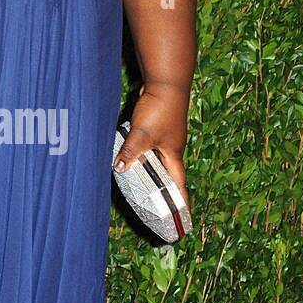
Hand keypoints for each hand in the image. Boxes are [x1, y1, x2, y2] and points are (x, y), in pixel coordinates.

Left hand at [114, 82, 190, 211]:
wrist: (164, 84)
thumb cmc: (160, 110)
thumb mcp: (143, 134)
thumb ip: (131, 153)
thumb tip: (119, 170)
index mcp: (174, 155)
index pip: (179, 184)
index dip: (180, 201)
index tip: (183, 218)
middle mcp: (170, 148)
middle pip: (166, 173)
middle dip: (161, 189)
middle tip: (153, 205)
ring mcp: (163, 137)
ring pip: (154, 158)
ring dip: (146, 169)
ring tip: (135, 183)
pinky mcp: (154, 126)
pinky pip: (146, 145)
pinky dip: (138, 152)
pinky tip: (126, 155)